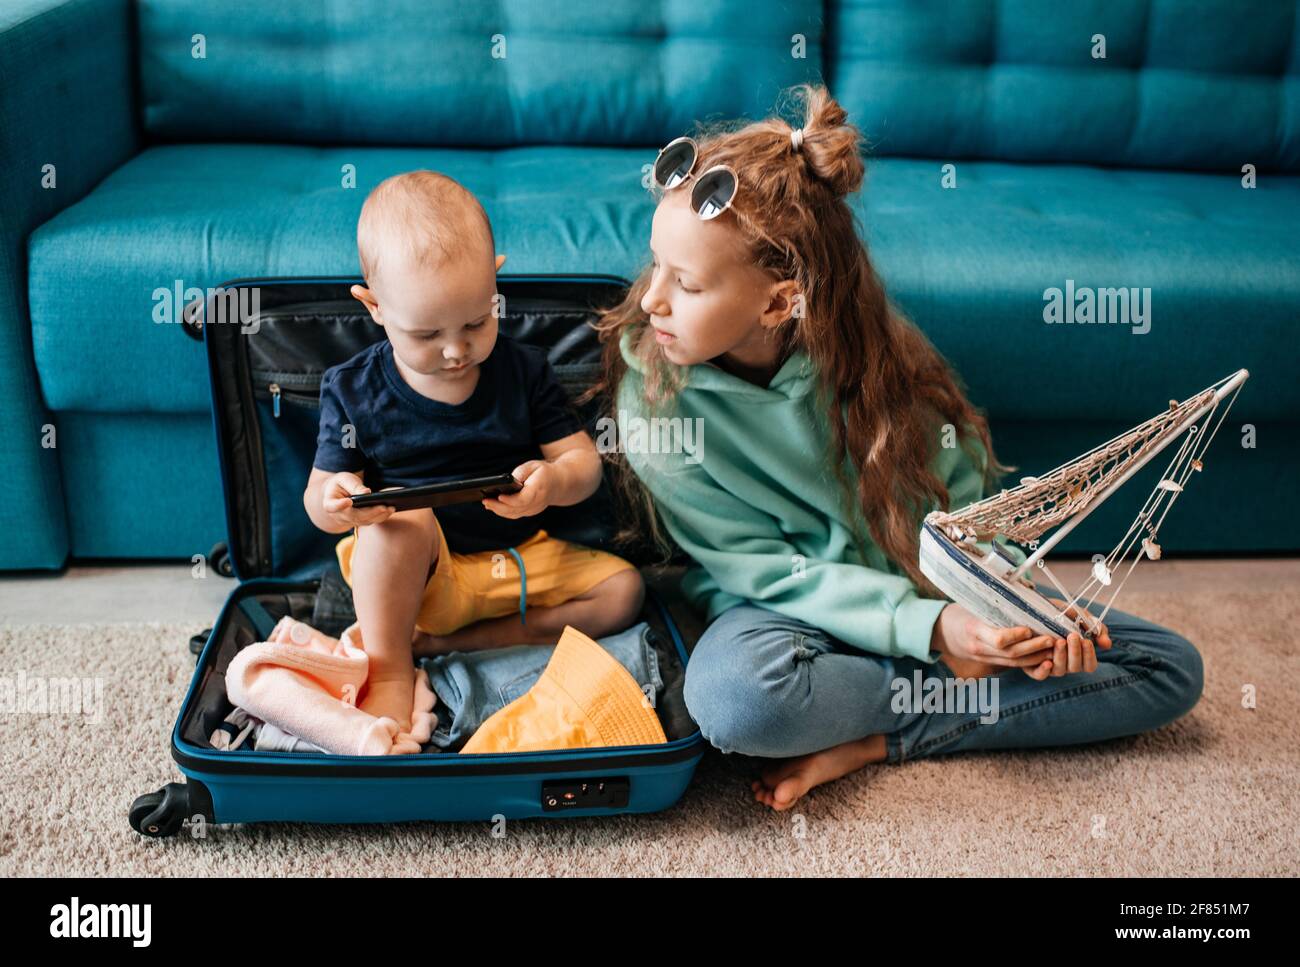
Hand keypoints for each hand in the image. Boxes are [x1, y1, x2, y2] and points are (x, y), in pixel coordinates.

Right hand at [322, 472, 394, 527]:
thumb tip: (367, 492)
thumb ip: (353, 485)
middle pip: (354, 516)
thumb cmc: (341, 483)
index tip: (348, 502)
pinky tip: (391, 509)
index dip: (340, 506)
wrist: (339, 493)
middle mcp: (339, 516)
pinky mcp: (360, 522)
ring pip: (365, 521)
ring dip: (379, 515)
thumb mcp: (344, 479)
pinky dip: (381, 516)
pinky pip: (371, 521)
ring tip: (391, 507)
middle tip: (384, 506)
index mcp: (330, 503)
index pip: (333, 507)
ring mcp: (350, 521)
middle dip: (370, 512)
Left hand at [481, 461, 551, 518]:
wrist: (560, 483)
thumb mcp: (533, 466)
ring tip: (486, 503)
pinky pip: (516, 514)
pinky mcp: (530, 511)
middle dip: (499, 506)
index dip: (510, 500)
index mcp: (539, 489)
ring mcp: (534, 509)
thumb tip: (507, 481)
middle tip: (485, 501)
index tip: (498, 496)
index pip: (523, 499)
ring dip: (499, 510)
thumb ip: (520, 472)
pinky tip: (494, 507)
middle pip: (516, 509)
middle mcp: (537, 502)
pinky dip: (504, 512)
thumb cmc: (544, 472)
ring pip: (514, 514)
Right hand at [932, 603, 1058, 680]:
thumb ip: (990, 604)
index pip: (997, 638)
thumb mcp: (969, 605)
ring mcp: (983, 657)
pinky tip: (1042, 657)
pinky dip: (1028, 661)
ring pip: (1013, 662)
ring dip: (1035, 657)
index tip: (1029, 629)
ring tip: (1053, 649)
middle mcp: (979, 648)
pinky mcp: (989, 662)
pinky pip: (1010, 665)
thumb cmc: (958, 613)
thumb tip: (1016, 590)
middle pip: (1010, 653)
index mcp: (973, 630)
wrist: (940, 633)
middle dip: (1033, 648)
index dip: (1015, 636)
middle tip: (1051, 640)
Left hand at [1039, 596, 1112, 678]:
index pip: (1089, 665)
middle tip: (1072, 636)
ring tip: (1059, 641)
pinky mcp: (1031, 665)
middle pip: (1075, 668)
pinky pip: (1038, 675)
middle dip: (1075, 652)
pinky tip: (1046, 662)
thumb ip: (1096, 628)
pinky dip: (1044, 671)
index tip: (1086, 641)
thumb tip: (1107, 645)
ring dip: (1061, 657)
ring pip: (1059, 671)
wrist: (1030, 607)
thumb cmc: (1058, 613)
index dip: (1089, 656)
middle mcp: (1065, 663)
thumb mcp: (1078, 616)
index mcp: (1078, 655)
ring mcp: (1048, 665)